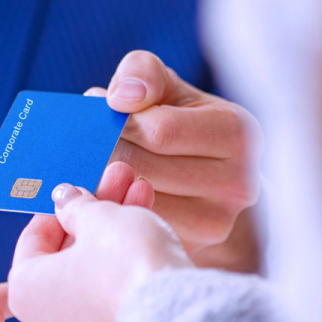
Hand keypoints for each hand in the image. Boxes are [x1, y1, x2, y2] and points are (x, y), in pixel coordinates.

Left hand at [8, 181, 190, 321]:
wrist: (178, 317)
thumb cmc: (126, 266)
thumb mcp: (98, 218)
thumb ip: (77, 207)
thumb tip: (66, 201)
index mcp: (24, 292)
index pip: (34, 239)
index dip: (60, 206)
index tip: (80, 187)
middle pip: (69, 254)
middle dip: (95, 214)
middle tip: (117, 180)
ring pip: (95, 273)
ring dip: (116, 232)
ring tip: (140, 191)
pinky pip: (115, 296)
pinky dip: (128, 266)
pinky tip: (151, 231)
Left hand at [88, 51, 263, 270]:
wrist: (206, 174)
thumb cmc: (181, 120)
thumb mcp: (167, 86)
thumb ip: (142, 73)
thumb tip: (120, 98)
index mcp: (238, 134)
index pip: (160, 131)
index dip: (119, 123)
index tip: (100, 120)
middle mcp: (237, 184)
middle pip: (143, 169)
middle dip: (104, 152)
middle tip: (83, 144)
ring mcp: (216, 223)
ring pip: (134, 201)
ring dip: (100, 182)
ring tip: (93, 165)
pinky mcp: (191, 248)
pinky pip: (132, 227)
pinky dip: (108, 209)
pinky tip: (101, 193)